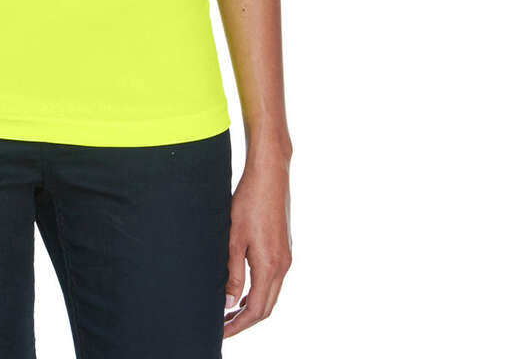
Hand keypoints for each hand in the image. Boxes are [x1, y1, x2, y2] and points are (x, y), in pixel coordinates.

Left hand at [223, 148, 291, 337]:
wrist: (270, 174)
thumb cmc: (249, 202)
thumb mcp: (233, 238)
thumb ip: (232, 274)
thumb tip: (229, 304)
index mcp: (271, 266)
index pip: (257, 310)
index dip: (238, 325)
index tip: (221, 332)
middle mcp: (283, 265)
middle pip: (266, 307)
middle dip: (245, 321)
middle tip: (223, 327)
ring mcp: (286, 257)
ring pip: (270, 294)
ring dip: (252, 307)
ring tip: (229, 313)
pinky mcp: (283, 248)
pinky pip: (273, 280)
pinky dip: (258, 291)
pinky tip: (243, 290)